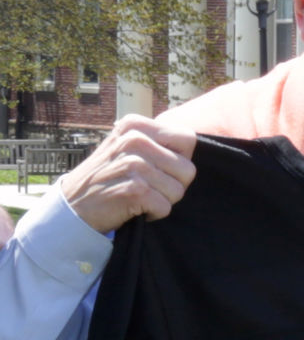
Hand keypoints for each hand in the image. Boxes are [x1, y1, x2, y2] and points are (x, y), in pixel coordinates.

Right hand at [56, 117, 198, 233]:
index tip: (158, 166)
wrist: (73, 205)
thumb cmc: (108, 176)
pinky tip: (133, 206)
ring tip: (138, 195)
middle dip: (173, 184)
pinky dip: (153, 213)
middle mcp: (135, 140)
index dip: (180, 159)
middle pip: (188, 169)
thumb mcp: (126, 146)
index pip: (188, 138)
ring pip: (179, 190)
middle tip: (146, 185)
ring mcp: (134, 165)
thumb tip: (195, 141)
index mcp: (136, 126)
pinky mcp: (135, 190)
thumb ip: (157, 141)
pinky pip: (166, 207)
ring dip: (162, 200)